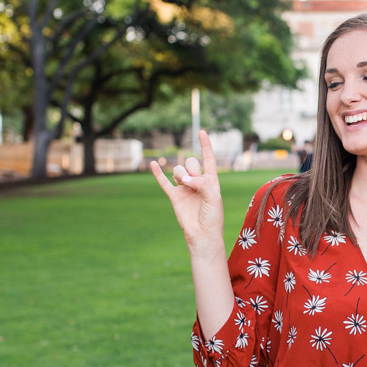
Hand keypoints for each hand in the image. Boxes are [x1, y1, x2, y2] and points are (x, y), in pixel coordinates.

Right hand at [150, 130, 224, 251]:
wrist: (202, 235)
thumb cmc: (213, 217)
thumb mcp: (213, 197)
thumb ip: (201, 183)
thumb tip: (182, 178)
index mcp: (211, 180)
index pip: (208, 159)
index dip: (206, 146)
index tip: (202, 132)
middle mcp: (197, 182)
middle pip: (190, 162)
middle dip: (191, 167)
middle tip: (193, 181)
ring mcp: (185, 188)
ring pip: (178, 170)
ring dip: (181, 174)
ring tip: (185, 185)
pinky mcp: (174, 196)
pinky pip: (164, 182)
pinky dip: (158, 173)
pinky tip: (152, 164)